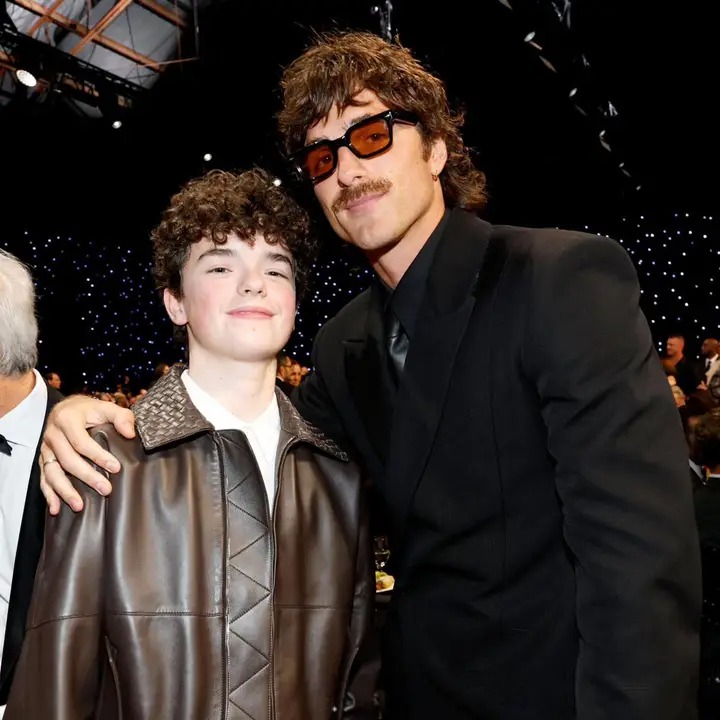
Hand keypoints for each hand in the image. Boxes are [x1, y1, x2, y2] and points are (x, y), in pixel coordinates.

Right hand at [40, 395, 135, 514]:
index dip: (99, 456)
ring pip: (52, 473)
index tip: (116, 468)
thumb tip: (130, 433)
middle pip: (68, 460)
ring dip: (65, 491)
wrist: (65, 408)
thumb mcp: (105, 407)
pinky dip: (49, 495)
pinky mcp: (43, 459)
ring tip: (79, 506)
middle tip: (105, 489)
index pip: (82, 442)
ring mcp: (46, 449)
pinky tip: (57, 508)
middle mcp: (53, 435)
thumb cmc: (87, 410)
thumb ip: (121, 417)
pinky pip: (43, 479)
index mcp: (67, 420)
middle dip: (87, 477)